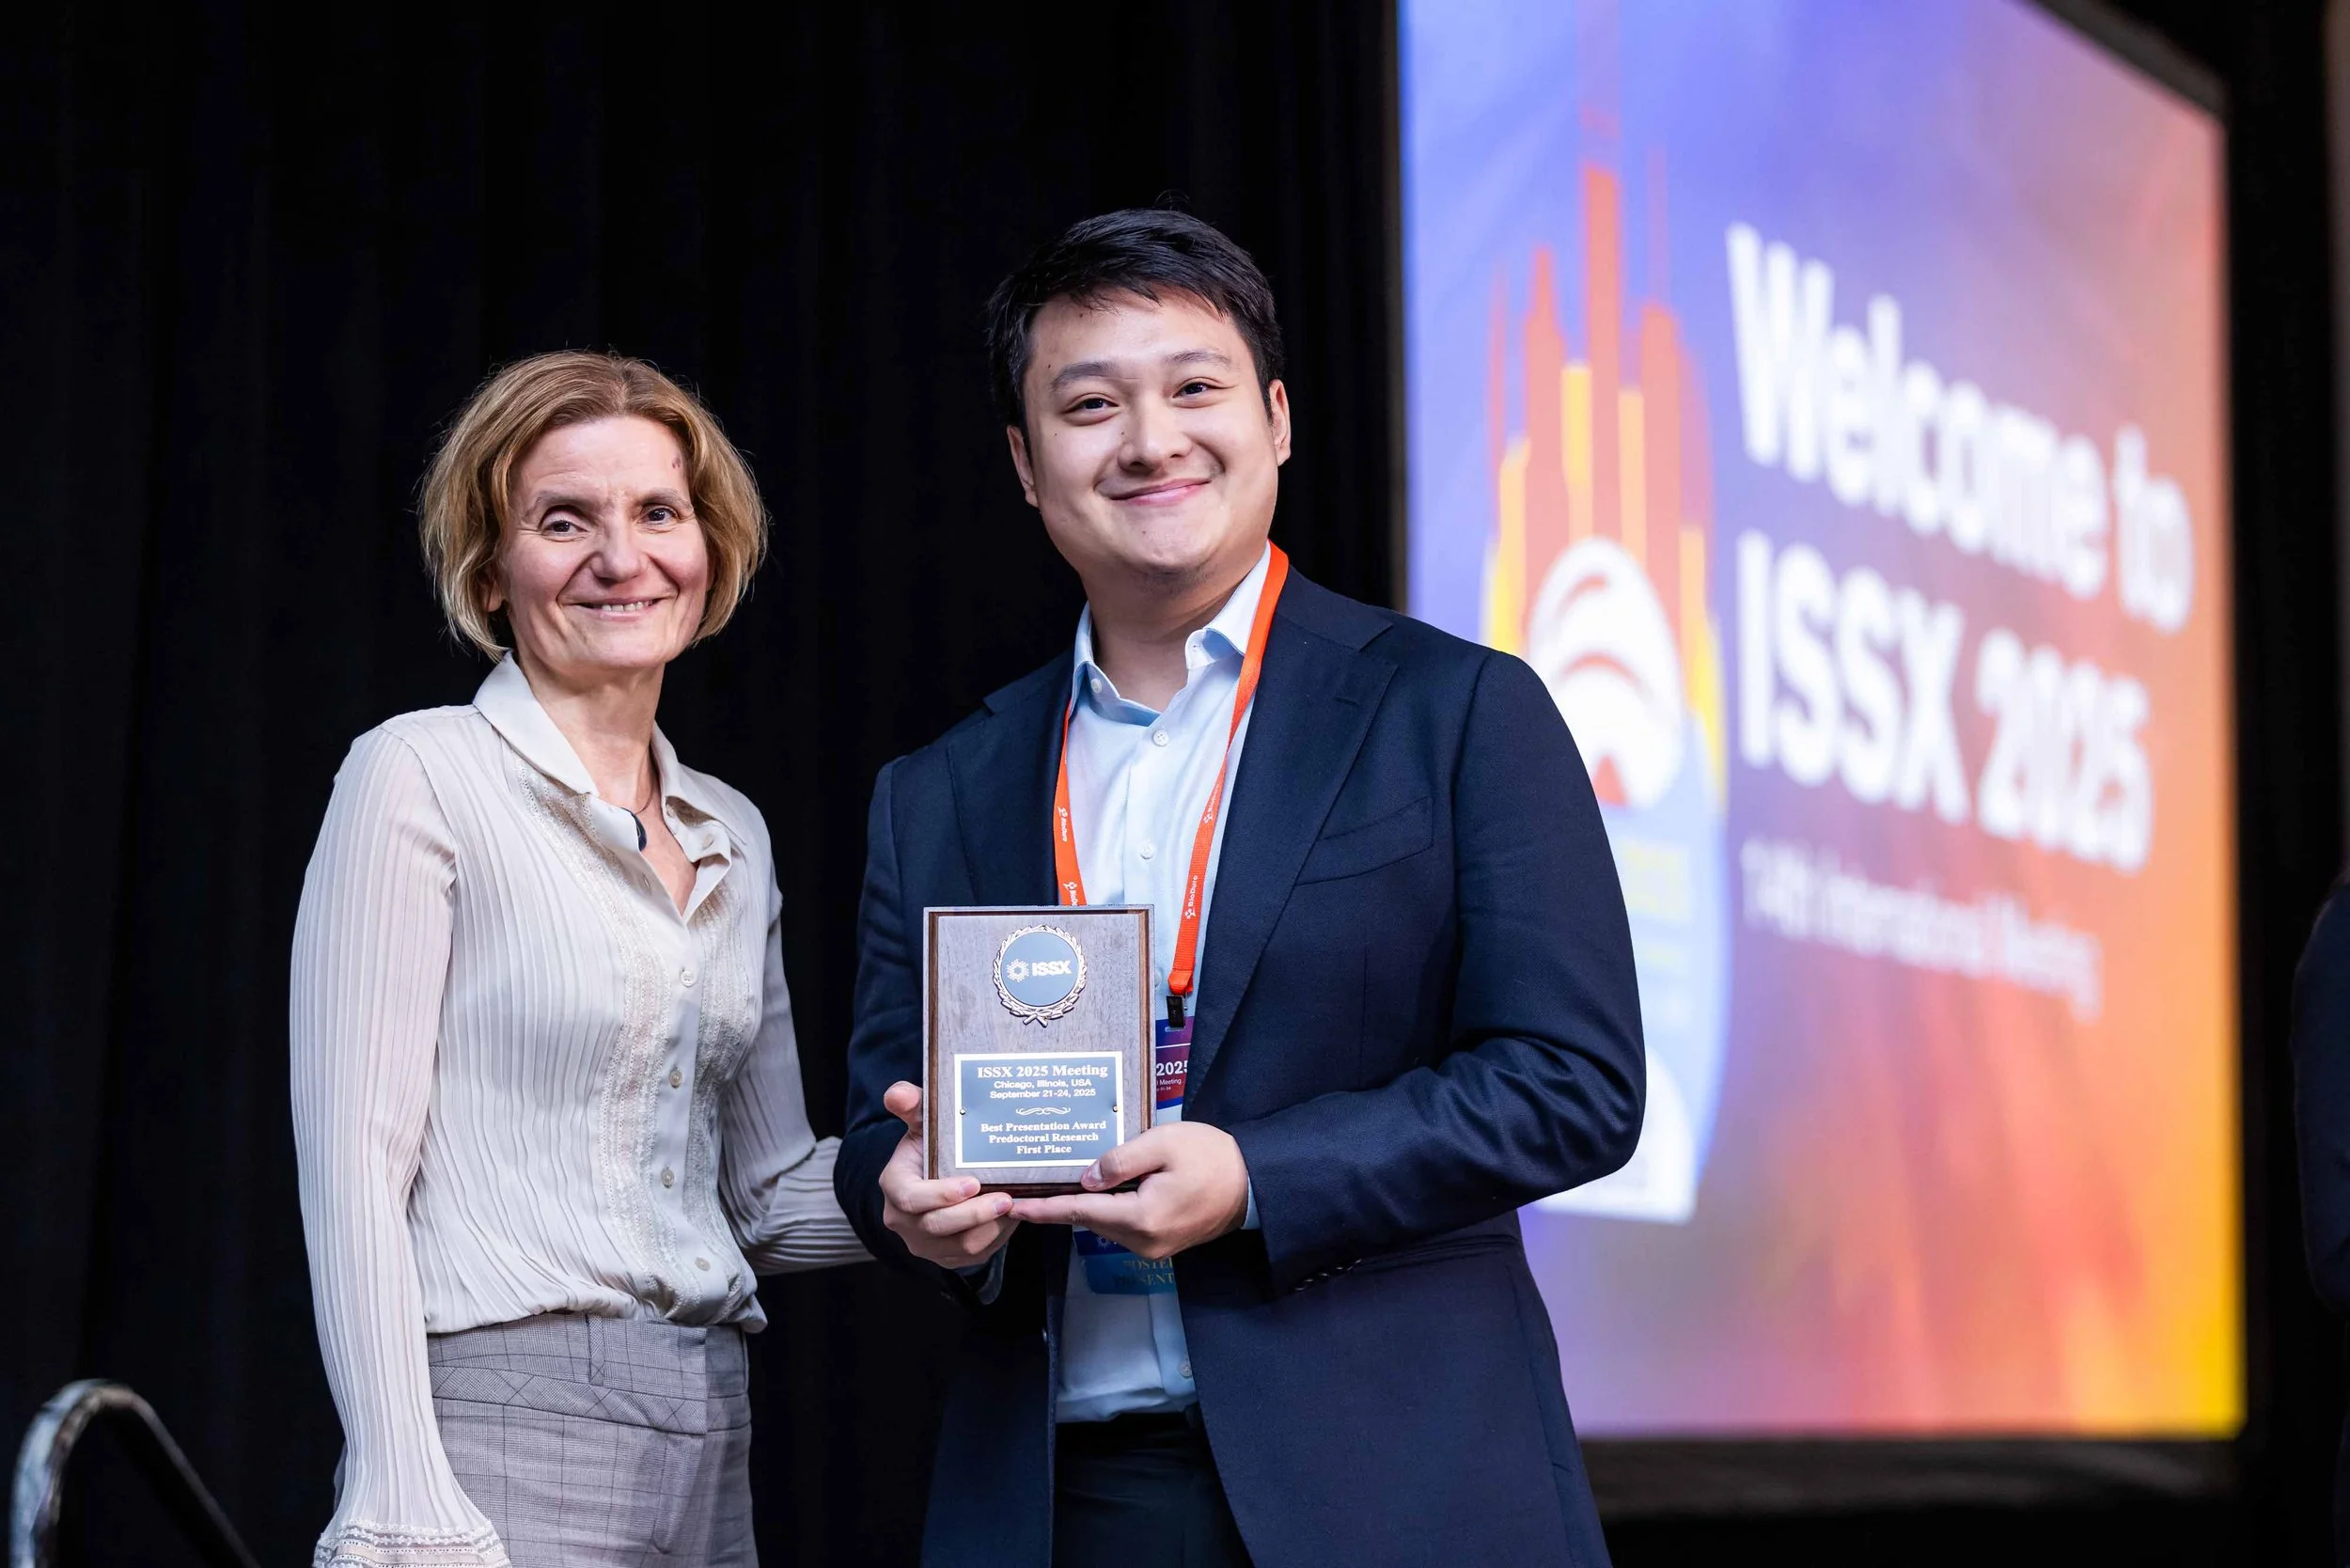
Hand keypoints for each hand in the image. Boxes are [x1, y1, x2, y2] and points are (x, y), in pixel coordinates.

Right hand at [876, 1081, 1020, 1268]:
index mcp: (895, 1186)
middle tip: (1006, 1198)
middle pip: (938, 1225)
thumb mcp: (923, 1123)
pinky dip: (995, 1237)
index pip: (911, 1198)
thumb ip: (913, 1105)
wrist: (937, 1178)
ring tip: (1014, 1206)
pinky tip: (1011, 1217)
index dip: (941, 1194)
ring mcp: (925, 1243)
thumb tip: (898, 1093)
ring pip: (961, 1244)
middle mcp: (904, 1221)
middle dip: (975, 1214)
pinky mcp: (947, 1257)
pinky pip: (974, 1254)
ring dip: (990, 1227)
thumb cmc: (932, 1147)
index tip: (973, 1183)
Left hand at [1007, 1121, 1249, 1259]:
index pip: (1079, 1212)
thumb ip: (1119, 1161)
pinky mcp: (1162, 1245)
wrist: (1252, 1184)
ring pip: (1106, 1224)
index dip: (1044, 1208)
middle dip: (1062, 1203)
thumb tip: (1085, 1180)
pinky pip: (1123, 1226)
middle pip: (1090, 1219)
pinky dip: (1108, 1210)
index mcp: (1140, 1217)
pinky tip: (1101, 1189)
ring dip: (1087, 1205)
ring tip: (1064, 1180)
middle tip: (1034, 1181)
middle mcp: (1142, 1242)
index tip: (1013, 1207)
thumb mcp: (1162, 1144)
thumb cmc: (1209, 1156)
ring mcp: (1153, 1248)